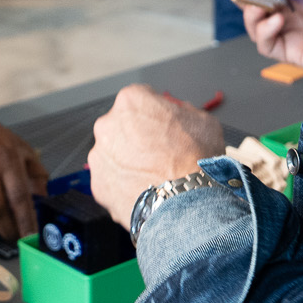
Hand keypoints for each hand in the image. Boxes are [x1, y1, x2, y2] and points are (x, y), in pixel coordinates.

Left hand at [88, 84, 225, 231]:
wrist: (187, 204)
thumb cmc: (195, 162)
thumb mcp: (204, 121)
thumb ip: (184, 112)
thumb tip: (179, 115)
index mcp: (131, 101)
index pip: (142, 98)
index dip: (157, 112)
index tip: (165, 125)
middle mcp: (108, 125)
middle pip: (123, 126)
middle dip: (138, 137)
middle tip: (160, 152)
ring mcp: (99, 156)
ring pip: (114, 155)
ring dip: (129, 161)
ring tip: (154, 175)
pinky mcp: (98, 185)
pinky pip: (112, 181)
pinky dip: (125, 185)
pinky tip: (145, 190)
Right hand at [245, 0, 302, 68]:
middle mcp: (291, 15)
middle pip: (256, 11)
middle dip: (248, 0)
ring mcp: (292, 34)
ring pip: (256, 30)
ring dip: (252, 17)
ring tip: (260, 6)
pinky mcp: (294, 53)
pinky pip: (267, 46)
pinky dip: (264, 32)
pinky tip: (276, 19)